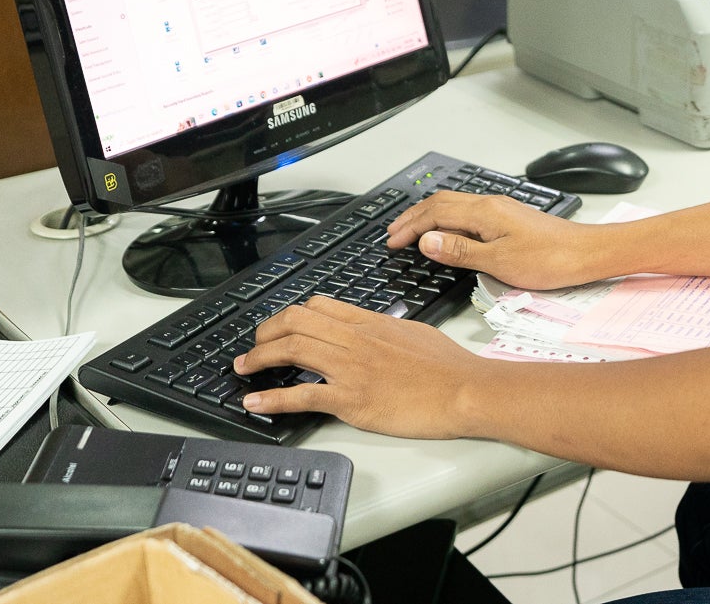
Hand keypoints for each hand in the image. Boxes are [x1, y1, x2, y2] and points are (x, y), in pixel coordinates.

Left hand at [235, 296, 481, 437]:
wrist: (466, 390)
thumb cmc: (450, 367)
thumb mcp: (414, 333)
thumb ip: (387, 331)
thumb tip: (375, 331)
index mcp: (371, 323)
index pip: (318, 306)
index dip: (289, 315)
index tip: (278, 327)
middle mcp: (356, 340)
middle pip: (296, 321)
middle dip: (265, 333)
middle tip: (253, 348)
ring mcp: (352, 368)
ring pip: (293, 349)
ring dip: (260, 358)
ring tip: (244, 368)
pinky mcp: (353, 399)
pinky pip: (303, 394)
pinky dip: (273, 398)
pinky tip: (256, 403)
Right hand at [386, 190, 599, 289]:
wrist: (587, 253)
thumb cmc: (550, 259)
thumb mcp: (499, 262)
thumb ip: (460, 251)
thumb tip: (427, 240)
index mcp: (484, 212)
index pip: (435, 214)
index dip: (410, 228)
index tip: (393, 242)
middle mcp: (491, 205)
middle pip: (442, 203)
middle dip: (414, 217)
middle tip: (393, 232)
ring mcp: (502, 210)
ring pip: (455, 205)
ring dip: (430, 216)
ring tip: (414, 230)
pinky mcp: (511, 218)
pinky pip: (469, 212)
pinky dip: (449, 220)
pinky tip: (450, 231)